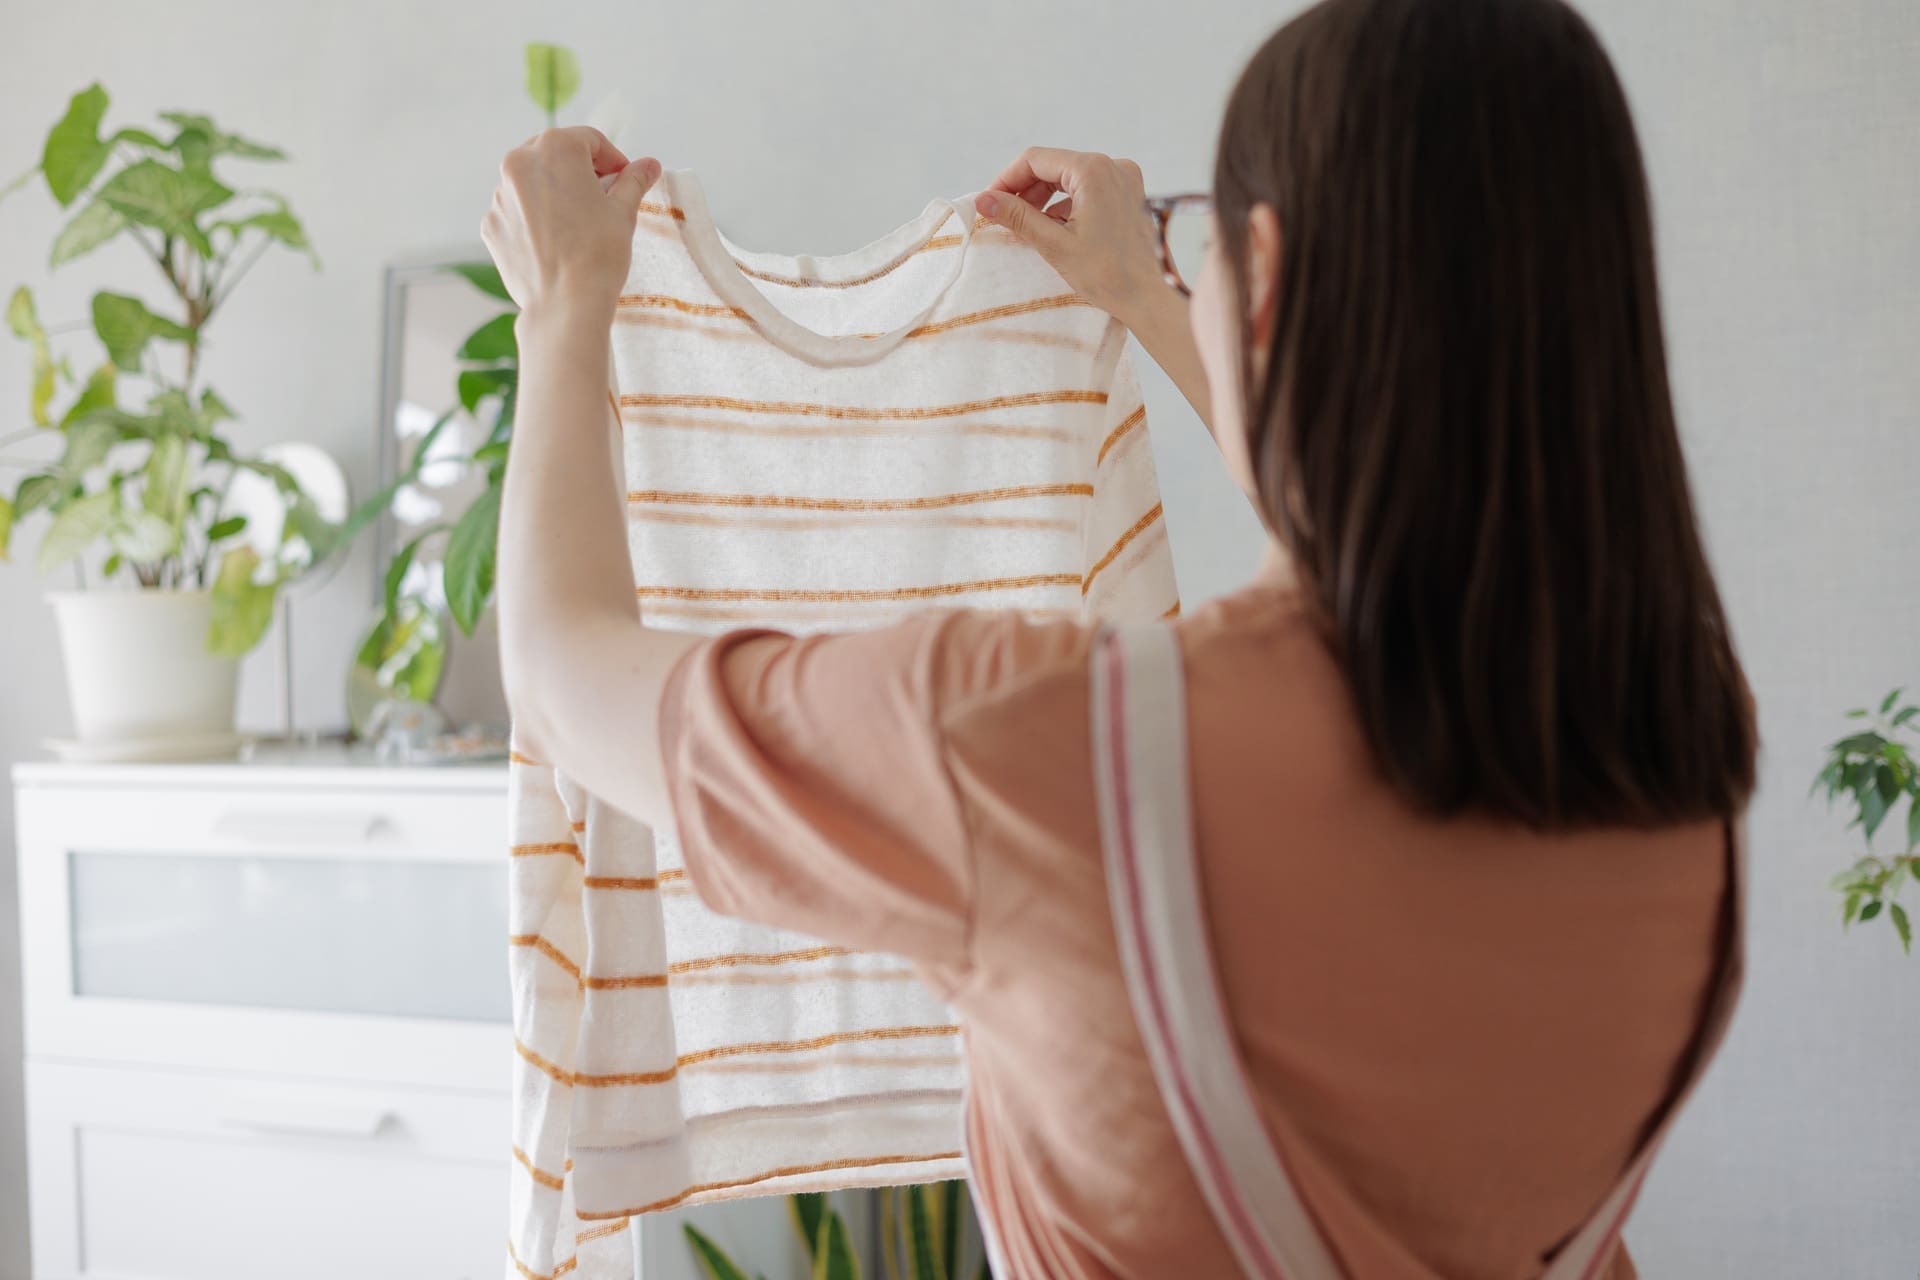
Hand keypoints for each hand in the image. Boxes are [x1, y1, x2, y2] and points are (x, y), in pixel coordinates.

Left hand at [481, 127, 660, 321]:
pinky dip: (534, 217)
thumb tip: (649, 165)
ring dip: (554, 192)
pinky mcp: (491, 223)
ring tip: (576, 224)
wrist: (565, 304)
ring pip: (532, 182)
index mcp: (554, 148)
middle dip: (579, 171)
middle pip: (554, 154)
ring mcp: (500, 195)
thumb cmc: (598, 254)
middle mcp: (519, 163)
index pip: (589, 140)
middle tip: (602, 198)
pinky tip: (555, 240)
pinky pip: (516, 210)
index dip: (612, 159)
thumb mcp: (623, 211)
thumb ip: (633, 181)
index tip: (623, 180)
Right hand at [975, 147, 1167, 327]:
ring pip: (1070, 179)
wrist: (1151, 298)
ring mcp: (1124, 179)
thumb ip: (1017, 216)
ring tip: (1026, 228)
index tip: (990, 203)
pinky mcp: (1130, 195)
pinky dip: (1067, 206)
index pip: (1035, 160)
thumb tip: (983, 200)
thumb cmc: (1107, 274)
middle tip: (1004, 218)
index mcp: (1093, 170)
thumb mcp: (1054, 244)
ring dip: (1044, 200)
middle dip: (1025, 191)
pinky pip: (1088, 190)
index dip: (1006, 179)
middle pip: (1053, 167)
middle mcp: (1112, 166)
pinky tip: (1053, 230)